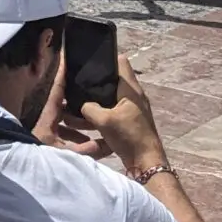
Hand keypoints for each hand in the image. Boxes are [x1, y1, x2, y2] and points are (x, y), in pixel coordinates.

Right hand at [74, 56, 164, 174]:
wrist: (146, 162)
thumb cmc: (129, 137)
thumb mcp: (104, 120)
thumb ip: (88, 107)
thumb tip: (80, 104)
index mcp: (131, 89)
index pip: (121, 62)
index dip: (105, 58)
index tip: (88, 62)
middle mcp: (133, 96)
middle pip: (111, 81)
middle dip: (93, 83)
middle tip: (75, 85)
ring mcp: (131, 109)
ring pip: (108, 98)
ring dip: (94, 102)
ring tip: (75, 107)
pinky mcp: (128, 122)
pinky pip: (110, 111)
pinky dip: (99, 113)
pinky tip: (85, 121)